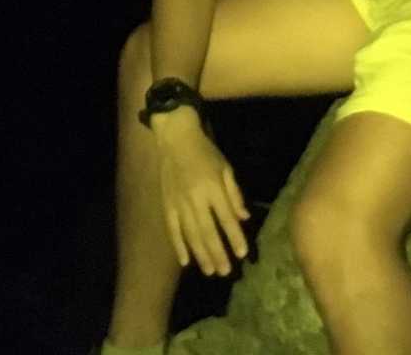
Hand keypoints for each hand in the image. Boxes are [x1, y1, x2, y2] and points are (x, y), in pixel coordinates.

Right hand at [156, 124, 250, 276]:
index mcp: (212, 187)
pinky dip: (178, 247)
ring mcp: (178, 203)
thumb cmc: (205, 152)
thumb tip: (244, 217)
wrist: (175, 139)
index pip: (226, 218)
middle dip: (218, 253)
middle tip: (226, 272)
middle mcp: (195, 199)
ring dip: (201, 255)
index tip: (242, 254)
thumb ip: (234, 193)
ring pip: (190, 235)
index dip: (235, 237)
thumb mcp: (225, 167)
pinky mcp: (166, 205)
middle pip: (208, 232)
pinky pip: (173, 230)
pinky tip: (185, 262)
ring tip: (210, 271)